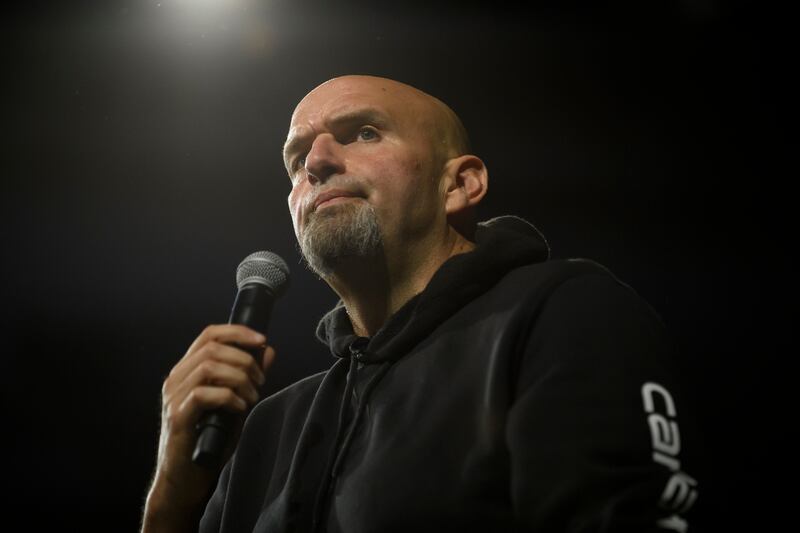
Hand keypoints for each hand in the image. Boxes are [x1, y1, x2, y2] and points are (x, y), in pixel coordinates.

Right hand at [141, 324, 275, 531]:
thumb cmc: (210, 440)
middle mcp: (176, 380)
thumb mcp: (236, 401)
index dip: (237, 332)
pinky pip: (203, 394)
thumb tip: (268, 350)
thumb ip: (249, 376)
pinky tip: (239, 409)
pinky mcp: (177, 418)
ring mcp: (173, 398)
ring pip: (209, 368)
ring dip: (239, 379)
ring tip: (251, 397)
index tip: (262, 340)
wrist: (186, 479)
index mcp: (187, 371)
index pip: (209, 335)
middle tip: (260, 382)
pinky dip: (228, 397)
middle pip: (212, 349)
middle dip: (245, 361)